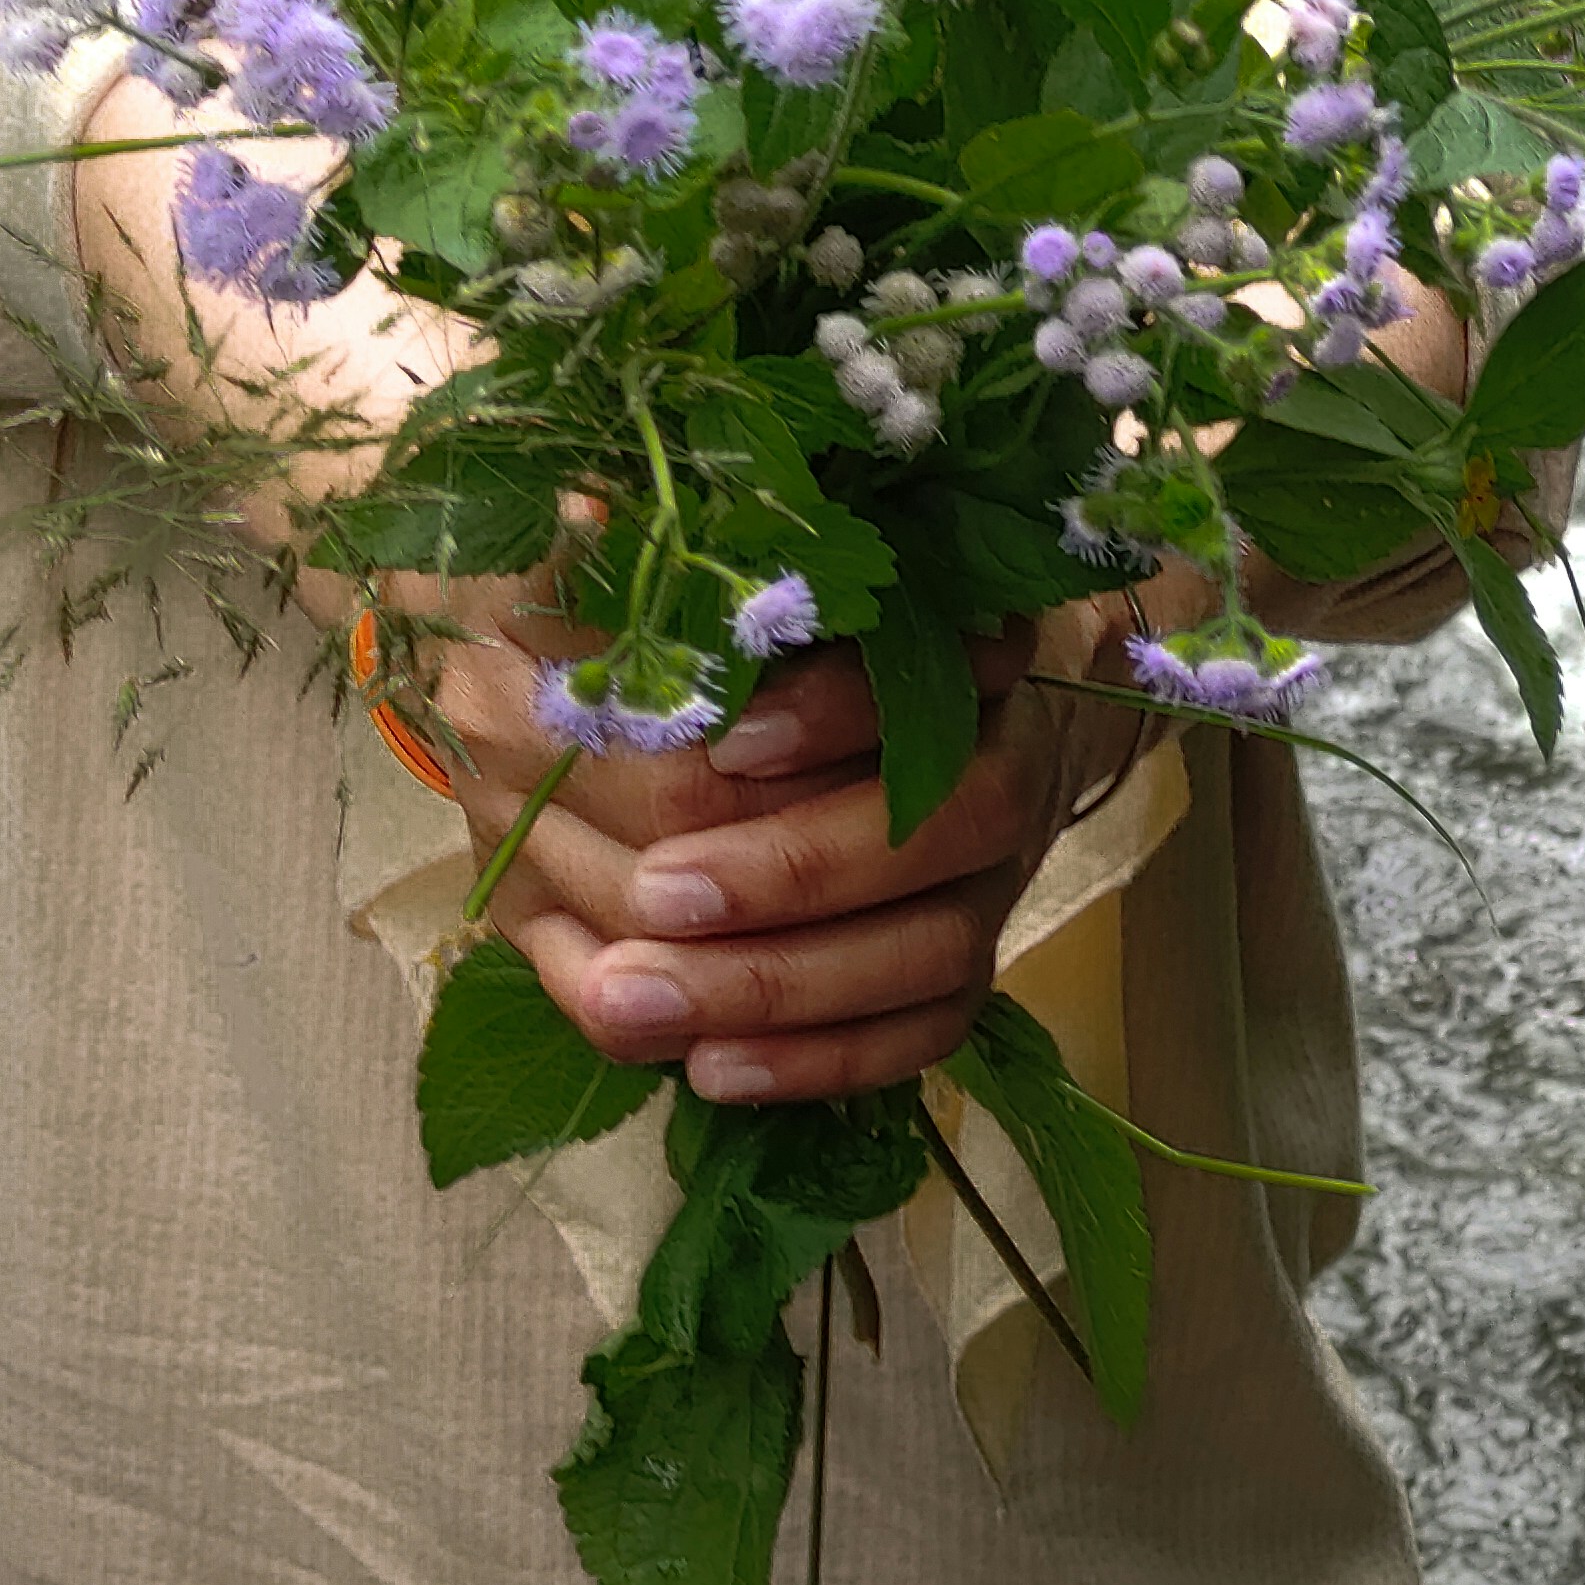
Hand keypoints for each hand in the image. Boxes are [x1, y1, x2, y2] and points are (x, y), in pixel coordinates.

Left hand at [428, 599, 1080, 1105]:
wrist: (913, 699)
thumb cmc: (790, 622)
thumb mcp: (743, 572)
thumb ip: (676, 560)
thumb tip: (583, 514)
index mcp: (966, 638)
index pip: (928, 672)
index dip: (832, 711)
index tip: (723, 742)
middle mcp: (1002, 756)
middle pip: (944, 827)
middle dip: (795, 868)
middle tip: (656, 891)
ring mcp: (993, 873)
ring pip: (932, 952)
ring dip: (784, 987)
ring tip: (637, 1000)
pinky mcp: (964, 963)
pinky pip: (919, 1033)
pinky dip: (820, 1060)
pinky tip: (707, 1070)